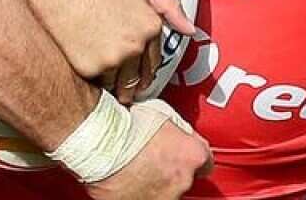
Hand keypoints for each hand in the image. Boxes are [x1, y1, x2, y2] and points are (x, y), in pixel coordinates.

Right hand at [24, 0, 194, 85]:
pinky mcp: (88, 68)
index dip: (146, 66)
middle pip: (139, 77)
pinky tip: (91, 79)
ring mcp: (112, 59)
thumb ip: (168, 4)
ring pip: (119, 85)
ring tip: (110, 88)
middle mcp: (135, 46)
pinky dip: (96, 84)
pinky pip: (97, 84)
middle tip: (128, 89)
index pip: (154, 59)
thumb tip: (189, 29)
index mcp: (150, 25)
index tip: (141, 74)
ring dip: (116, 87)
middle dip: (135, 83)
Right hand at [86, 106, 211, 199]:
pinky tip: (124, 178)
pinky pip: (141, 198)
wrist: (99, 141)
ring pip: (165, 192)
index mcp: (192, 155)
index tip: (181, 153)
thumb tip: (178, 131)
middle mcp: (182, 181)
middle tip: (151, 156)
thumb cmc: (125, 126)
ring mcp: (162, 198)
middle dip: (170, 170)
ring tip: (134, 167)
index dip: (191, 155)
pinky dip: (135, 191)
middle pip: (184, 179)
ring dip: (154, 182)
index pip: (205, 161)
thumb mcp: (161, 113)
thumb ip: (177, 128)